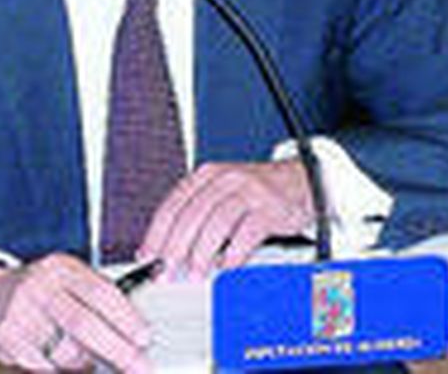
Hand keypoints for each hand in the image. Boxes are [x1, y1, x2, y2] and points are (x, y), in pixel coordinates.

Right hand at [0, 253, 151, 371]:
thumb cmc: (43, 291)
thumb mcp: (70, 280)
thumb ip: (98, 300)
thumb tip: (135, 331)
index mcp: (62, 268)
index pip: (100, 292)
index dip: (125, 317)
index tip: (144, 338)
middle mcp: (39, 288)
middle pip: (82, 324)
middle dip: (116, 349)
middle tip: (138, 366)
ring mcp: (20, 314)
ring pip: (64, 351)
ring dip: (87, 363)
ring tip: (96, 361)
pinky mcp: (6, 340)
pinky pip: (44, 365)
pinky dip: (62, 369)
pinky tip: (64, 361)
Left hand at [139, 159, 314, 278]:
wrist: (300, 182)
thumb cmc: (255, 194)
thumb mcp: (221, 194)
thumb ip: (195, 216)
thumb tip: (163, 250)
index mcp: (207, 175)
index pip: (173, 205)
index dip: (156, 234)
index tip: (147, 257)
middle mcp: (226, 178)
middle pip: (191, 215)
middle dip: (175, 248)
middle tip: (168, 271)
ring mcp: (249, 191)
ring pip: (216, 223)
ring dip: (202, 254)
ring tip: (196, 273)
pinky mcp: (269, 208)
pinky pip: (246, 233)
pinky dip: (233, 254)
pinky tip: (226, 266)